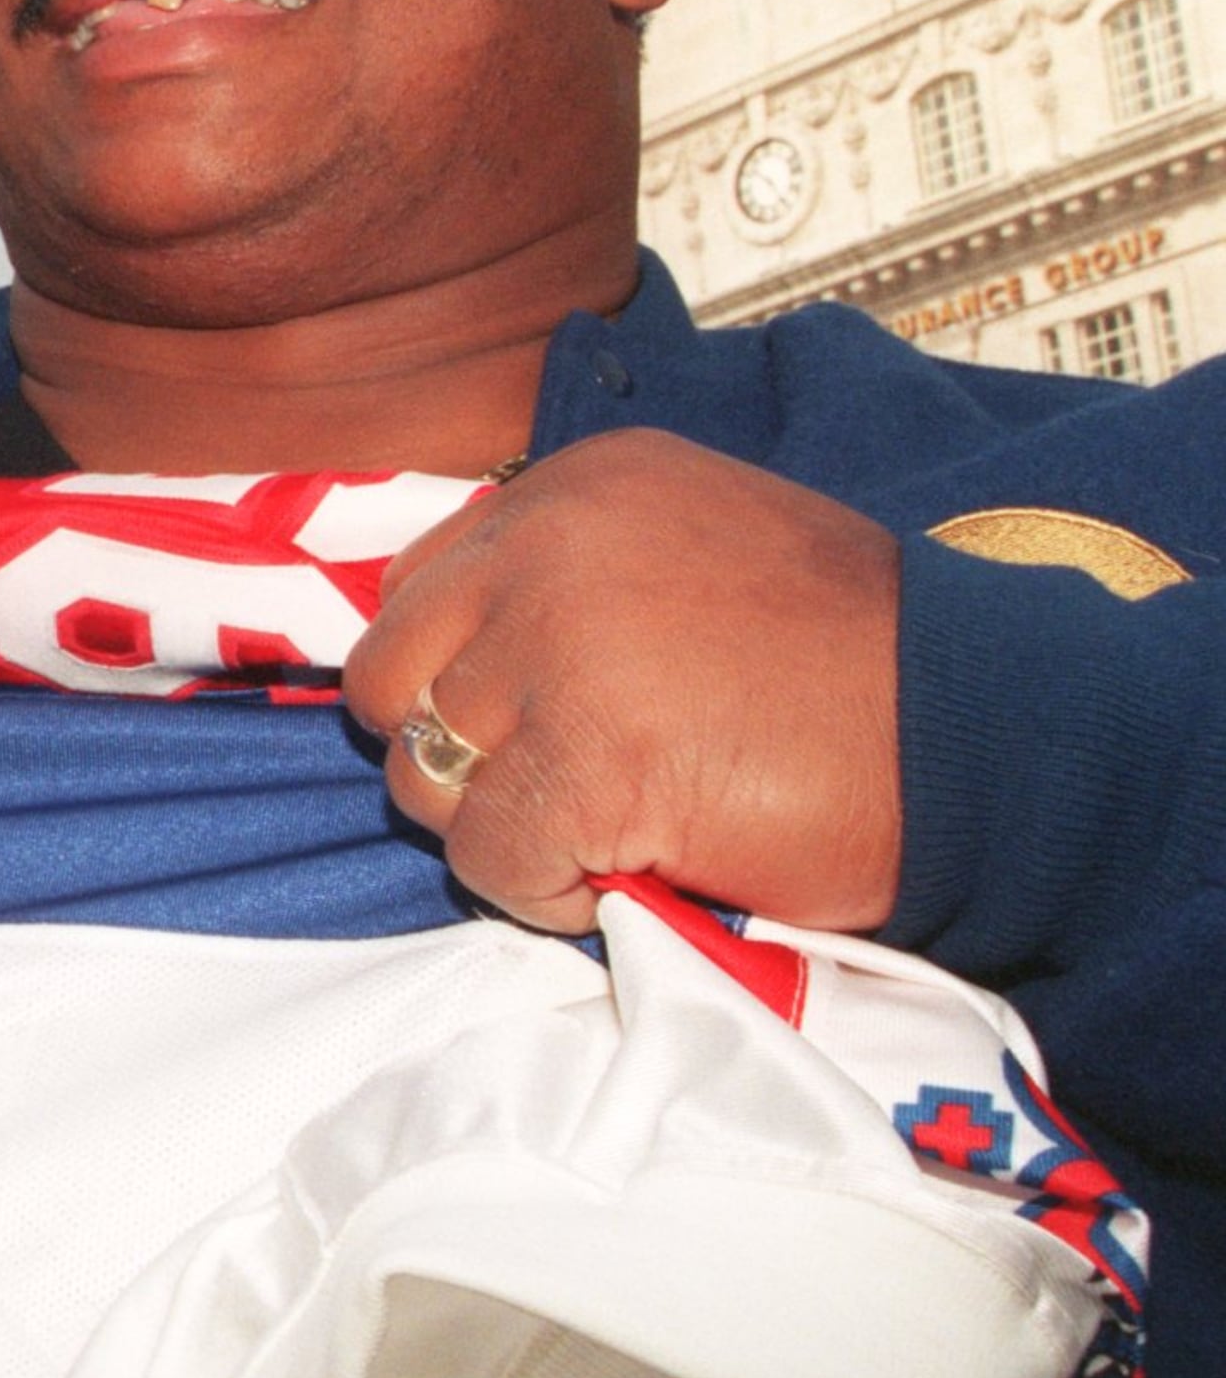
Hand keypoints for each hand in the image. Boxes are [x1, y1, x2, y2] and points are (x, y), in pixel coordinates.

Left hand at [342, 428, 902, 933]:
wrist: (984, 733)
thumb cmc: (852, 665)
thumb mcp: (696, 554)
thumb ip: (571, 580)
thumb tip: (456, 661)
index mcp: (576, 486)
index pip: (417, 590)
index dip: (459, 678)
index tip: (532, 721)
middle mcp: (549, 549)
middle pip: (393, 680)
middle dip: (456, 753)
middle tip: (559, 787)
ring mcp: (558, 652)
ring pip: (423, 778)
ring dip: (505, 824)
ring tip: (615, 825)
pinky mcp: (582, 762)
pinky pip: (486, 857)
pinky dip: (546, 891)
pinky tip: (633, 873)